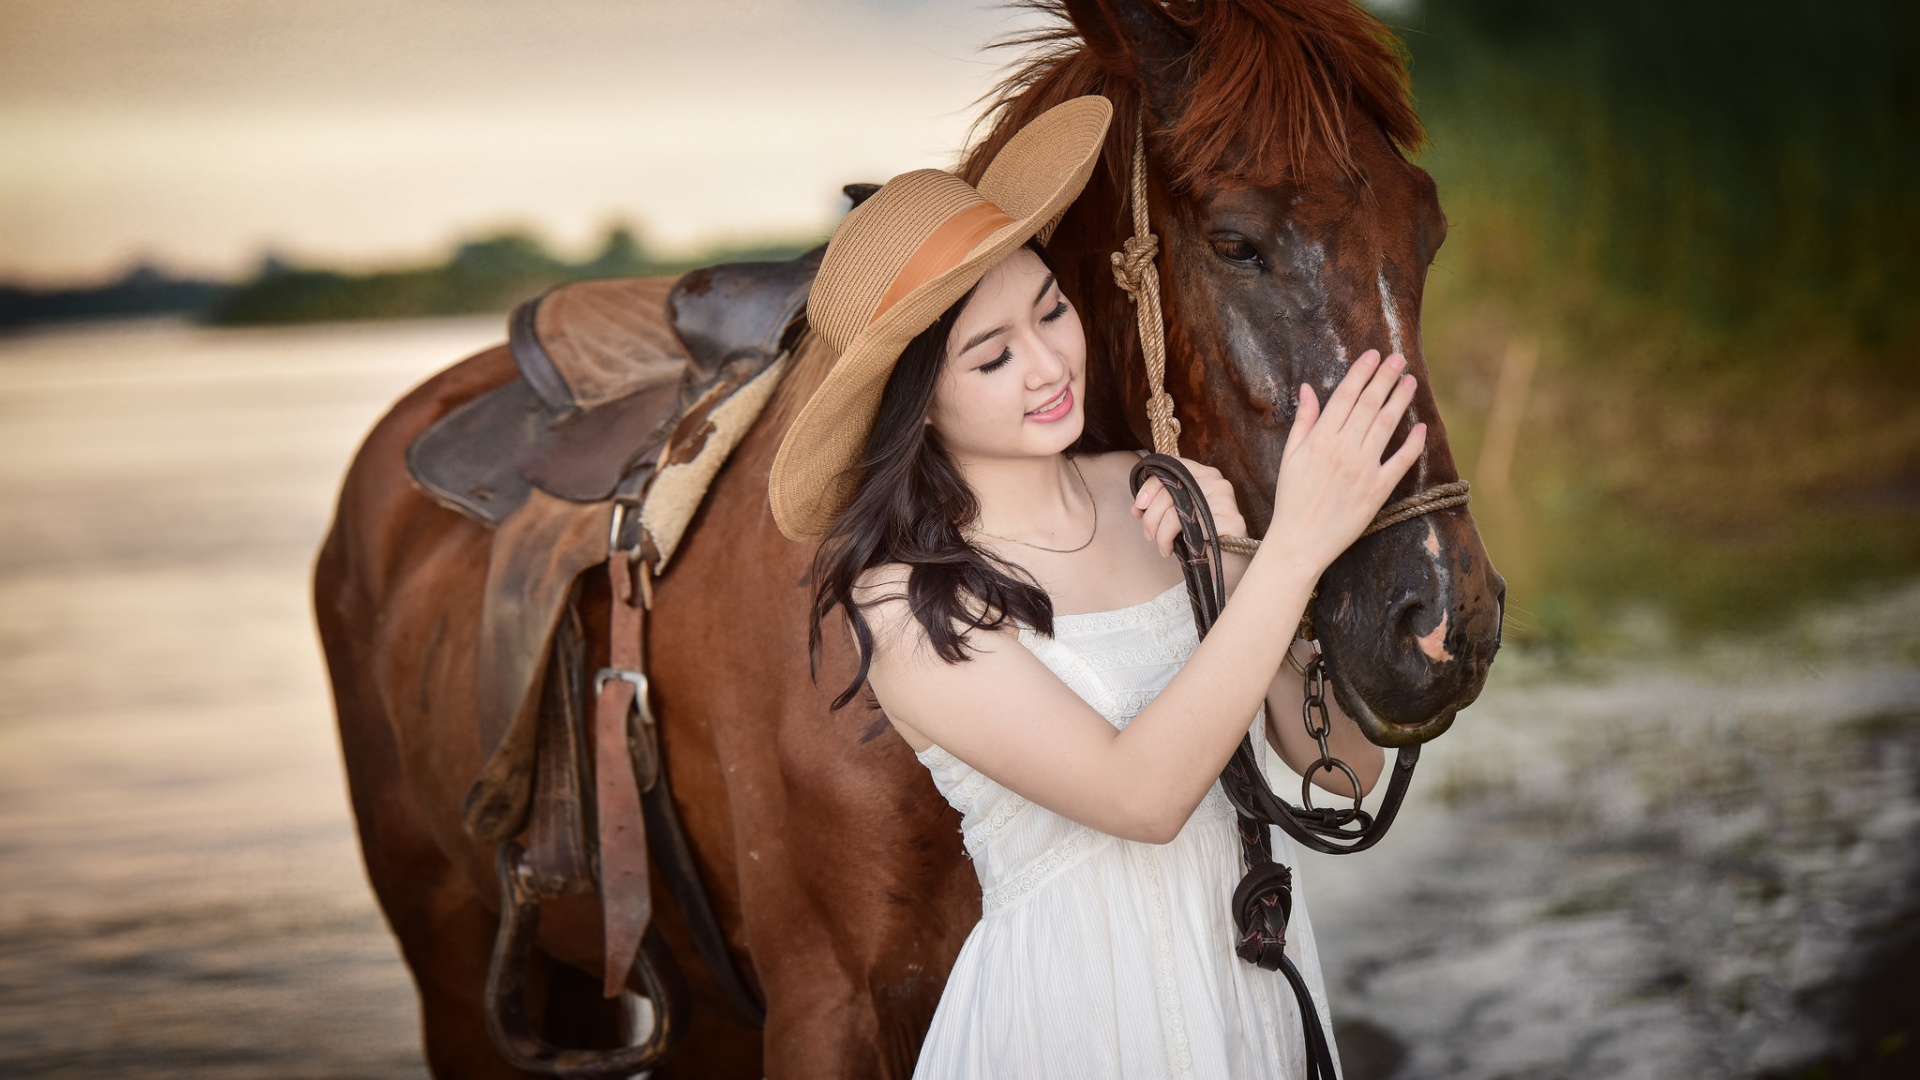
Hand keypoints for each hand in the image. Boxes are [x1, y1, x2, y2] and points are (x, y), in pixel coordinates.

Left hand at [1131, 456, 1246, 556]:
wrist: (1227, 567)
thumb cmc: (1201, 539)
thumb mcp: (1176, 517)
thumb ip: (1158, 506)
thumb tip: (1136, 507)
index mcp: (1205, 475)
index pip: (1173, 467)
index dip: (1150, 485)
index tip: (1138, 506)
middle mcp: (1218, 483)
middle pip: (1171, 490)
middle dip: (1151, 515)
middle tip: (1148, 534)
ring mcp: (1226, 501)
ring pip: (1176, 510)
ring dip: (1160, 532)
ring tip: (1161, 546)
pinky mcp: (1231, 521)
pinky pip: (1188, 526)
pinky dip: (1169, 539)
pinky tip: (1169, 550)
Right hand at [1266, 349, 1424, 574]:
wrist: (1300, 541)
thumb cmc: (1292, 498)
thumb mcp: (1290, 457)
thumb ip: (1303, 421)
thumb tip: (1309, 389)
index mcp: (1320, 439)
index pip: (1345, 396)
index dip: (1361, 372)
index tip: (1374, 355)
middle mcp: (1343, 450)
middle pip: (1369, 405)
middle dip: (1386, 378)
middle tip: (1399, 359)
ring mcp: (1362, 470)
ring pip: (1386, 426)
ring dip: (1400, 400)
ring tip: (1410, 381)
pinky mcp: (1377, 491)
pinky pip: (1400, 461)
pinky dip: (1412, 443)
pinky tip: (1420, 426)